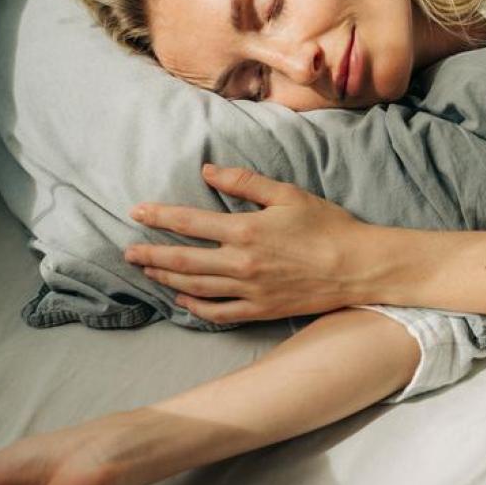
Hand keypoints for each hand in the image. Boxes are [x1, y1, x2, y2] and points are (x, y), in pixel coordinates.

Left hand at [124, 164, 373, 323]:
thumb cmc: (326, 226)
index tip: (136, 212)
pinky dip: (195, 307)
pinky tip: (182, 299)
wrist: (357, 267)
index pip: (189, 222)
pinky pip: (218, 313)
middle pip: (183, 259)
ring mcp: (249, 290)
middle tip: (129, 251)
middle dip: (151, 253)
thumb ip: (244, 182)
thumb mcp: (287, 194)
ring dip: (166, 278)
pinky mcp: (260, 309)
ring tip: (147, 270)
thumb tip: (208, 171)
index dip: (159, 216)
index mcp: (245, 230)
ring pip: (195, 287)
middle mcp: (241, 263)